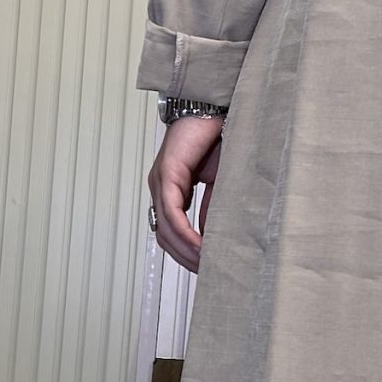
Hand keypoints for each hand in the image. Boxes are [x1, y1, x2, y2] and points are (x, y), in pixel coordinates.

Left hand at [148, 112, 224, 273]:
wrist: (217, 106)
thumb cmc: (219, 137)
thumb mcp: (220, 183)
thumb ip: (212, 209)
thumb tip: (211, 239)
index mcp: (171, 190)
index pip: (172, 232)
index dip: (187, 255)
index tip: (207, 270)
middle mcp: (160, 187)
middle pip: (165, 237)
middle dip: (187, 260)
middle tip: (210, 275)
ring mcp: (160, 181)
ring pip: (166, 229)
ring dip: (187, 252)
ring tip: (209, 266)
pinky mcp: (167, 172)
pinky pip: (172, 213)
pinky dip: (187, 234)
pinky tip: (202, 247)